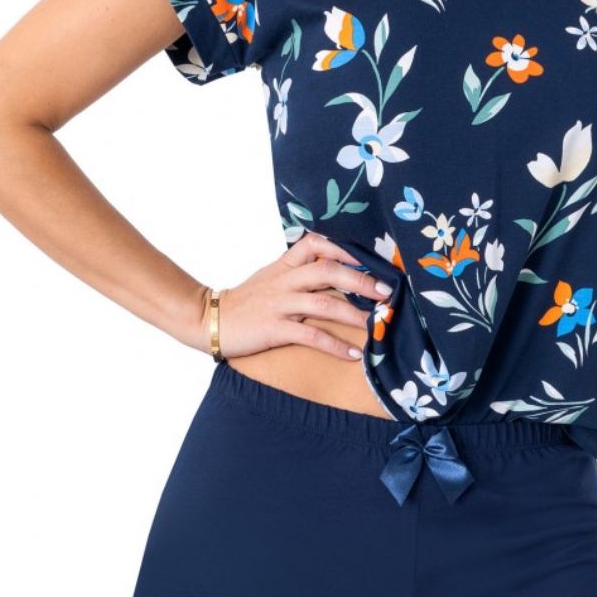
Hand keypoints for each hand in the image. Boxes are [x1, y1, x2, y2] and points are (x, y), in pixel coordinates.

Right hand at [215, 232, 393, 360]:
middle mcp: (285, 281)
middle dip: (361, 280)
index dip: (343, 248)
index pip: (315, 243)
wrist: (209, 320)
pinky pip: (311, 335)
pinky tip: (354, 353)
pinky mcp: (274, 329)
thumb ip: (297, 271)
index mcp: (284, 266)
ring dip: (355, 314)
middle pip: (328, 271)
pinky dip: (335, 345)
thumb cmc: (245, 301)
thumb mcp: (270, 277)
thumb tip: (333, 268)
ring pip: (324, 303)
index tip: (369, 257)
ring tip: (377, 325)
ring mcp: (280, 304)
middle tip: (387, 292)